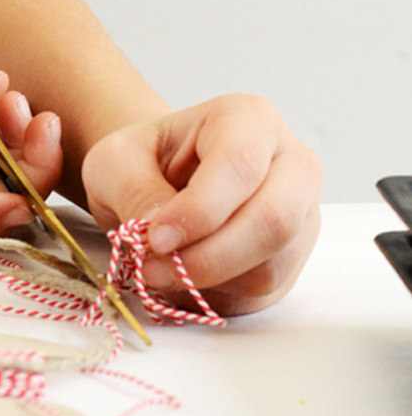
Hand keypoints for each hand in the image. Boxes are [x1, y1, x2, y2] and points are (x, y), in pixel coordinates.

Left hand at [81, 94, 321, 314]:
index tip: (154, 239)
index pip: (239, 166)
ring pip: (270, 267)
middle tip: (152, 269)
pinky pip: (264, 292)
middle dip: (206, 258)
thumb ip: (135, 191)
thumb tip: (164, 236)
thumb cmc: (143, 162)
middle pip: (274, 221)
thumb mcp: (115, 162)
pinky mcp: (292, 258)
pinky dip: (217, 296)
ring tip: (159, 270)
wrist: (158, 180)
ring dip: (206, 281)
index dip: (197, 212)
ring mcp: (300, 213)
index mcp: (248, 119)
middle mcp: (290, 163)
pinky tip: (186, 275)